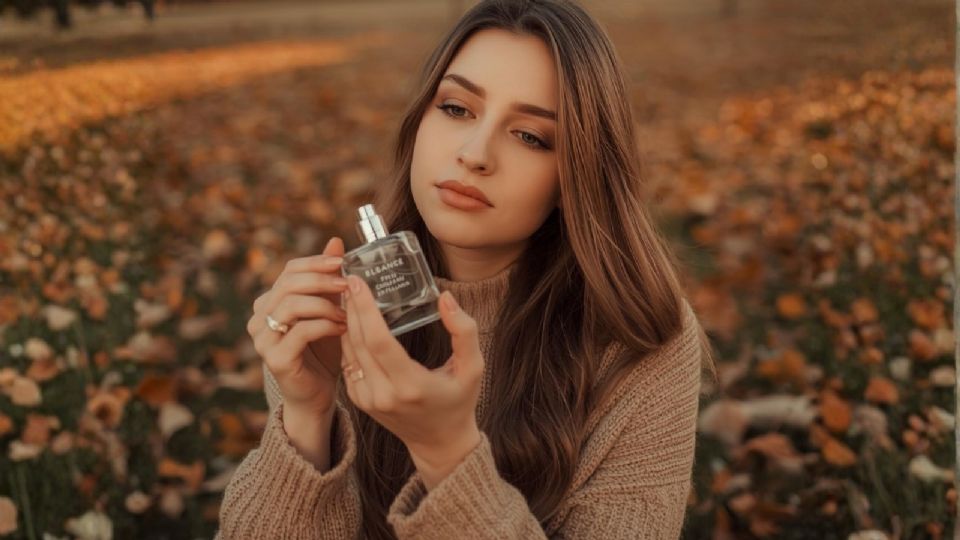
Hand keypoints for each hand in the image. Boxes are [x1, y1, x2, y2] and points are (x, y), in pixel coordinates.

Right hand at [247, 237, 349, 415]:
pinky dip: (326, 325)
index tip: (344, 262)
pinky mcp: (275, 359)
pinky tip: (343, 328)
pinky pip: (300, 332)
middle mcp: (259, 318)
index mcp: (269, 302)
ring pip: (292, 305)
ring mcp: (263, 340)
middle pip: (289, 284)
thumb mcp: (329, 309)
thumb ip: (329, 278)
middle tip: (349, 284)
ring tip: (349, 311)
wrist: (317, 395)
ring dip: (326, 304)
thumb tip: (336, 241)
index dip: (316, 262)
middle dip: (323, 280)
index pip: (289, 270)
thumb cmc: (323, 352)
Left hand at [340, 275, 483, 487]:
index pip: (378, 341)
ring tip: (350, 293)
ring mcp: (367, 400)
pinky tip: (354, 319)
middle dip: (352, 307)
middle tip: (351, 279)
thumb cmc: (459, 401)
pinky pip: (348, 362)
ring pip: (348, 351)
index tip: (357, 282)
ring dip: (347, 320)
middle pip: (358, 342)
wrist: (440, 442)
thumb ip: (464, 331)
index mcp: (410, 385)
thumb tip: (445, 297)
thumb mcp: (473, 367)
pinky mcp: (359, 401)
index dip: (365, 309)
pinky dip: (349, 338)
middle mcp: (383, 394)